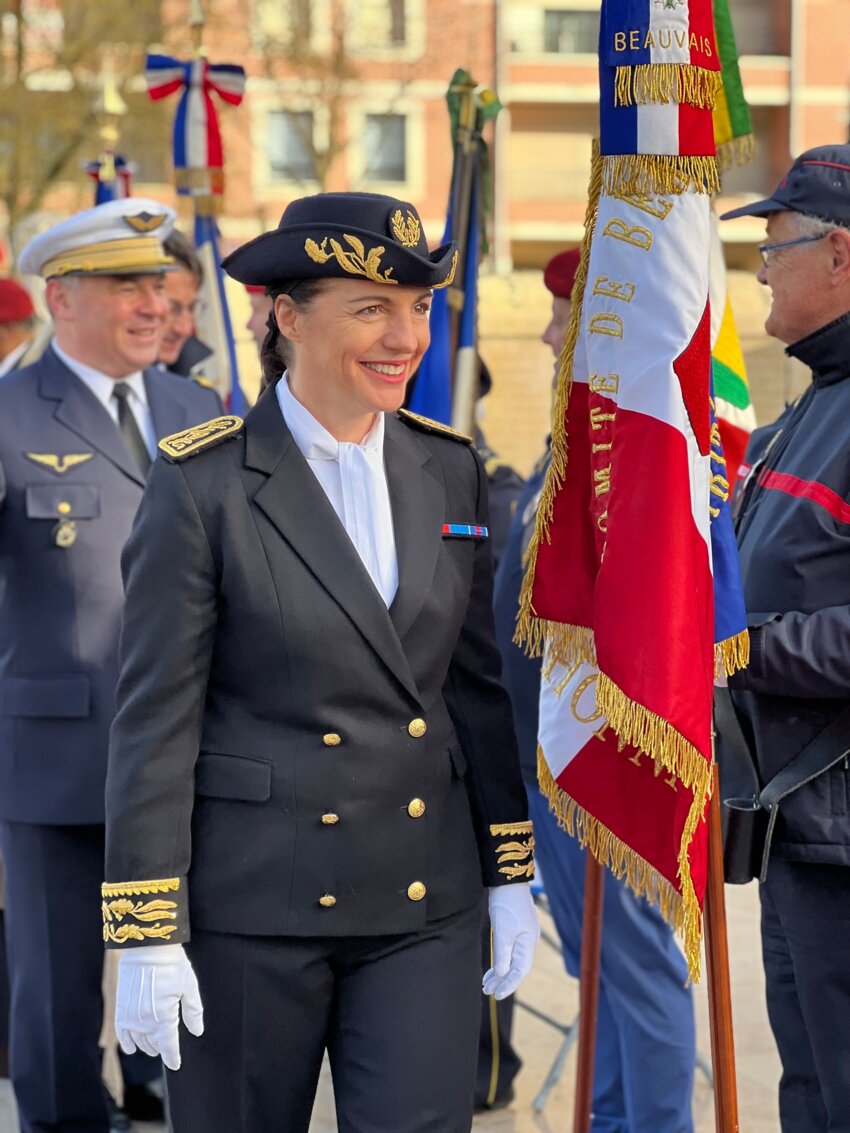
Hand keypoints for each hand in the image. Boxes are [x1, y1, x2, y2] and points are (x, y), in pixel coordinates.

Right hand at [115, 943, 203, 1070]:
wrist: (147, 948)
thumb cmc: (172, 965)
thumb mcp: (189, 986)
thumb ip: (193, 1012)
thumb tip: (197, 1032)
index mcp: (165, 1018)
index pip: (169, 1046)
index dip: (172, 1057)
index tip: (175, 1064)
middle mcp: (146, 1022)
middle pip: (154, 1044)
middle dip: (161, 1048)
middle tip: (166, 1046)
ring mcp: (131, 1017)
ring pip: (139, 1041)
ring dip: (147, 1045)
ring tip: (154, 1045)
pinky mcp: (121, 1009)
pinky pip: (122, 1034)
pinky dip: (127, 1043)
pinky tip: (131, 1048)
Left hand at [483, 882, 539, 999]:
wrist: (507, 880)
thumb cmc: (506, 904)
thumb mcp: (503, 930)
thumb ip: (503, 954)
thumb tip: (502, 974)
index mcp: (528, 943)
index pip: (520, 971)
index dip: (509, 984)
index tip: (496, 995)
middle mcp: (527, 942)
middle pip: (516, 968)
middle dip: (502, 981)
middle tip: (487, 992)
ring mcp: (521, 935)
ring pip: (511, 961)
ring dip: (499, 973)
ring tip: (486, 984)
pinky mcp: (513, 930)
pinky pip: (508, 952)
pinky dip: (499, 962)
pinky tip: (491, 969)